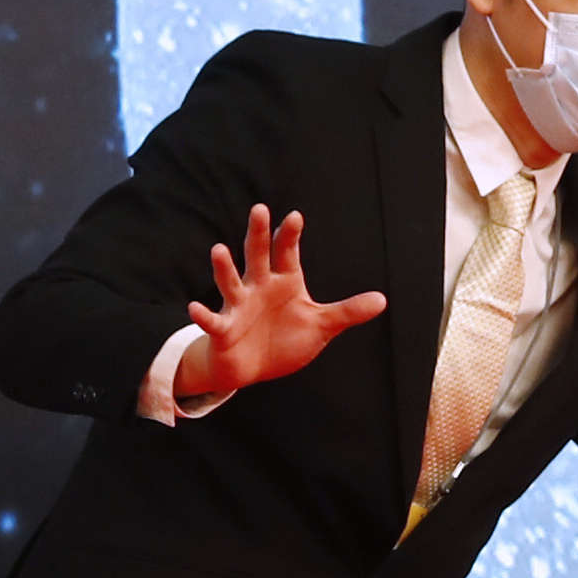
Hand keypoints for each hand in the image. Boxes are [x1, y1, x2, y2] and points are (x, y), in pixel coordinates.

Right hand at [175, 204, 384, 402]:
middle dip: (259, 234)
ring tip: (218, 250)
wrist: (254, 367)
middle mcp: (258, 287)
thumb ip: (348, 312)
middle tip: (260, 210)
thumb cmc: (284, 339)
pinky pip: (213, 321)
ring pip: (230, 282)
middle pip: (257, 256)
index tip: (296, 217)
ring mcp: (238, 306)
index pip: (287, 253)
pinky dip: (203, 315)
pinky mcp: (224, 329)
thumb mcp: (321, 325)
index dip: (290, 236)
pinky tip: (195, 309)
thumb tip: (382, 301)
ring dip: (224, 268)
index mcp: (283, 281)